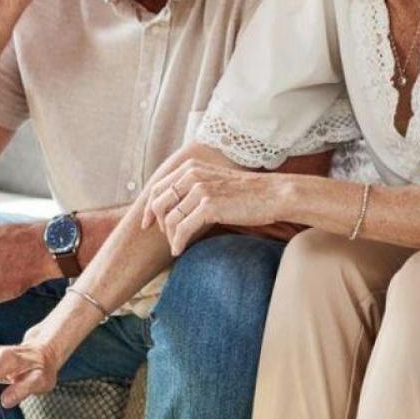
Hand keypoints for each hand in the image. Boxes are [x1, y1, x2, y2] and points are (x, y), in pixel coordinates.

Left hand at [142, 158, 281, 255]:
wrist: (273, 194)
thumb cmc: (247, 192)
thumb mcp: (215, 181)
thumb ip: (195, 188)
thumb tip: (176, 207)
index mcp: (191, 167)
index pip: (158, 187)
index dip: (148, 207)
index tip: (146, 223)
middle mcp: (192, 175)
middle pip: (158, 203)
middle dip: (156, 223)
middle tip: (165, 237)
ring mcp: (199, 190)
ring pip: (169, 219)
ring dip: (170, 237)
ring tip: (177, 246)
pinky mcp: (208, 206)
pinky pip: (181, 229)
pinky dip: (177, 243)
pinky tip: (180, 251)